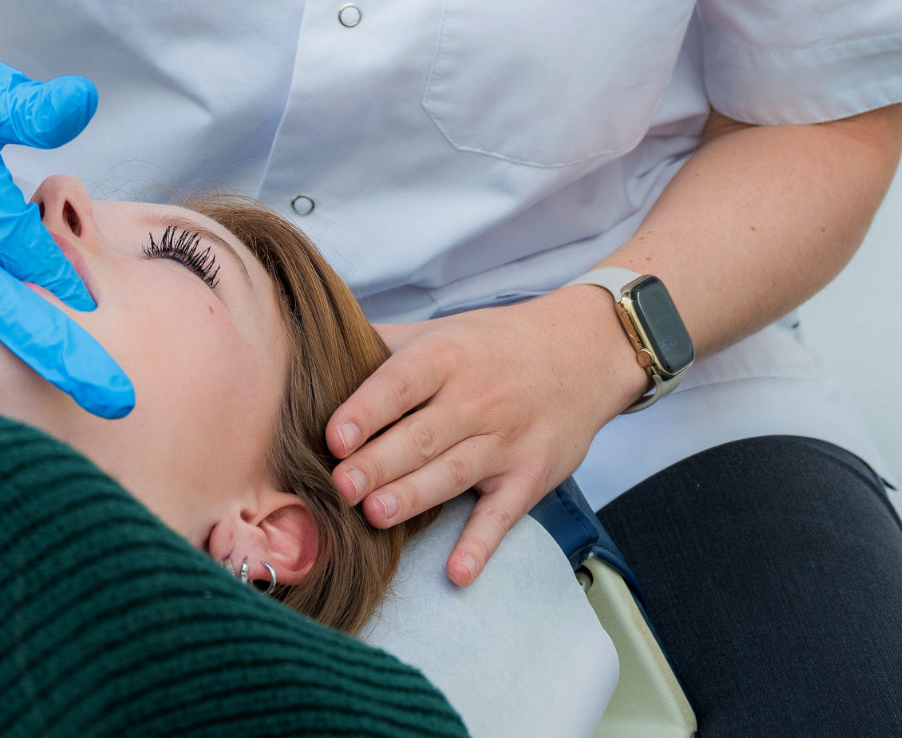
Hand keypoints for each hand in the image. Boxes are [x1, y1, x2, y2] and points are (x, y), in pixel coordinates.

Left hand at [324, 289, 647, 586]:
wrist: (587, 352)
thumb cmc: (498, 344)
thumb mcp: (444, 329)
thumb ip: (384, 343)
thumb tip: (315, 347)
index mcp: (447, 357)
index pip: (401, 383)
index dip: (366, 410)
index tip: (334, 436)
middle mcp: (476, 399)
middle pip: (421, 435)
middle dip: (378, 462)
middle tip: (341, 486)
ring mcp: (505, 441)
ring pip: (453, 474)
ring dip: (414, 496)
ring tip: (375, 514)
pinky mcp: (529, 478)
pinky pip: (502, 516)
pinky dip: (481, 545)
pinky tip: (458, 572)